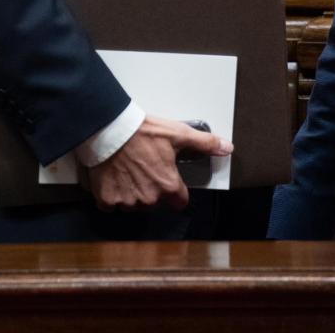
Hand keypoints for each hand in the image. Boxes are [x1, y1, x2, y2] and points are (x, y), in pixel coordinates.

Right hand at [86, 115, 231, 211]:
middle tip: (145, 168)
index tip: (168, 179)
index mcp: (168, 186)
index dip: (176, 190)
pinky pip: (111, 204)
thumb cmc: (143, 132)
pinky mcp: (106, 200)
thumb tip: (227, 148)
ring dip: (132, 193)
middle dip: (152, 189)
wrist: (109, 129)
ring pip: (133, 205)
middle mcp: (149, 199)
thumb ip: (205, 143)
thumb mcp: (178, 134)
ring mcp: (126, 201)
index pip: (179, 201)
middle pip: (155, 203)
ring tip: (128, 171)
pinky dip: (111, 194)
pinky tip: (113, 178)